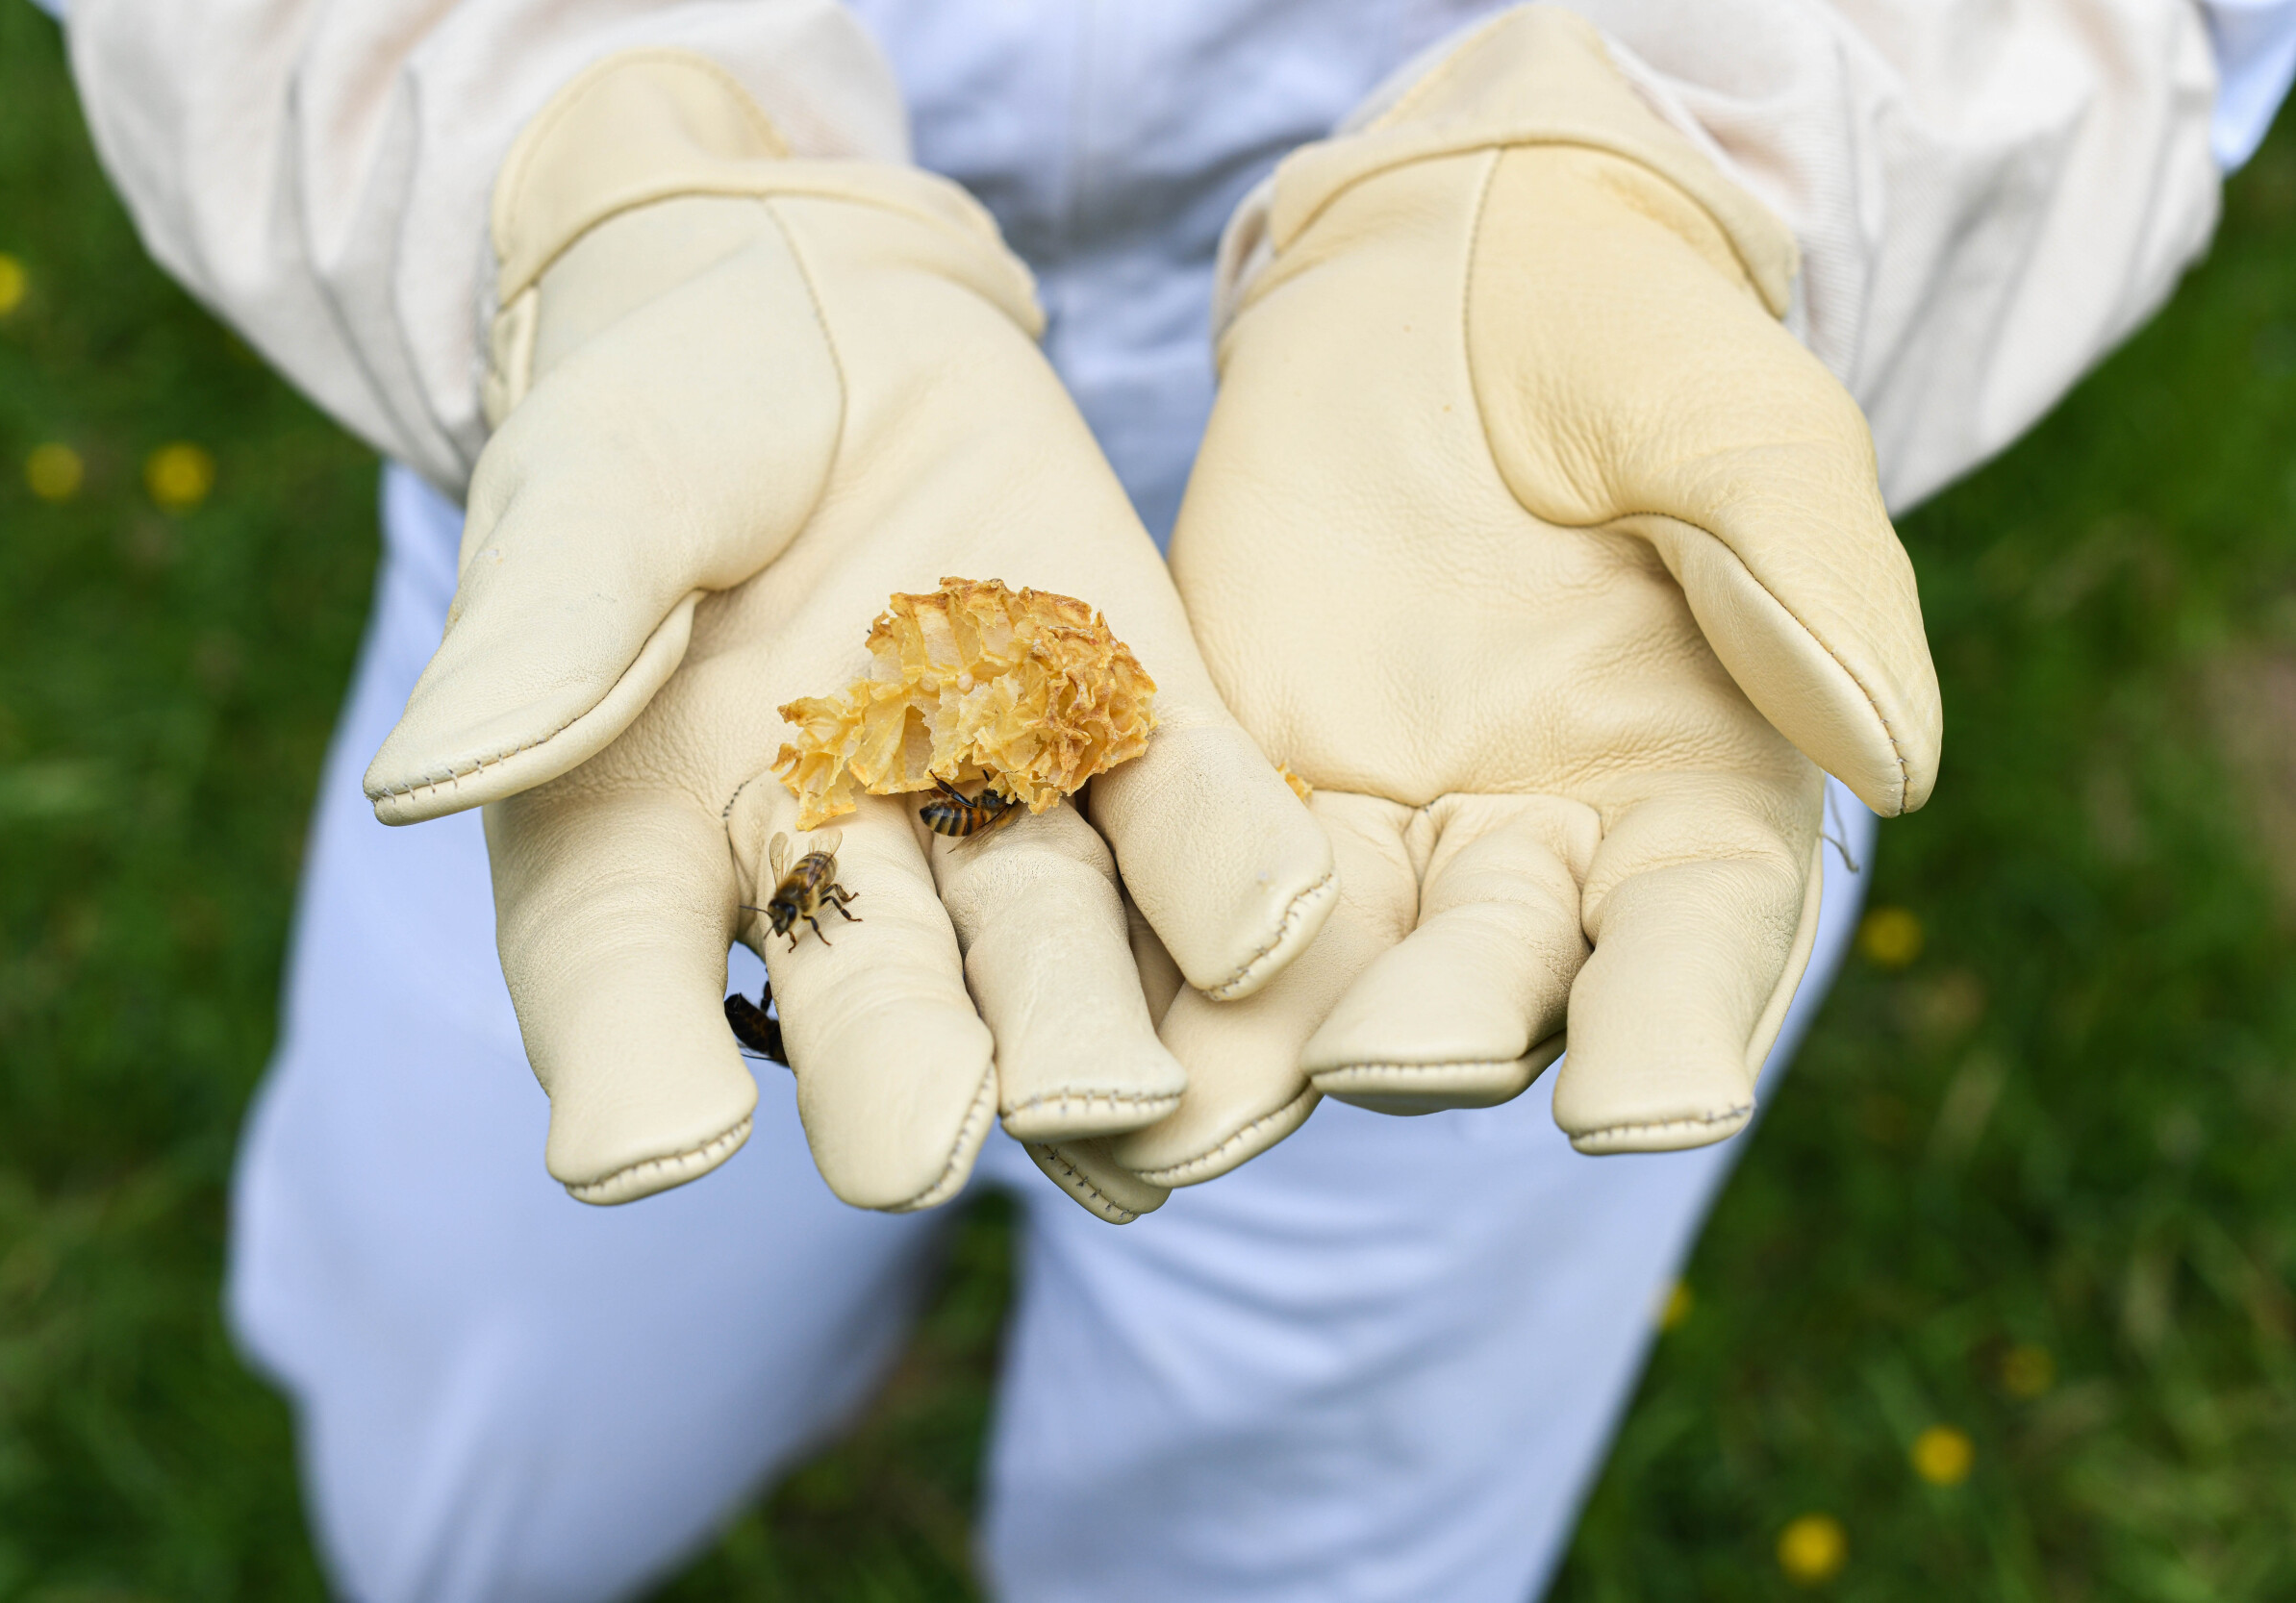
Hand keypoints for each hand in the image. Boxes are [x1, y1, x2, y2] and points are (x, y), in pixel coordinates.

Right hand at [362, 53, 1334, 1218]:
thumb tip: (431, 783)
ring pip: (1050, 944)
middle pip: (867, 1003)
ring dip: (1092, 1023)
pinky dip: (1236, 875)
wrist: (824, 313)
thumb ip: (546, 627)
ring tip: (1136, 1103)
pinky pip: (1195, 820)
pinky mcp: (1133, 732)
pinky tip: (1288, 929)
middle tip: (926, 1152)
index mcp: (645, 848)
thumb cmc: (659, 411)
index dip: (630, 1076)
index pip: (621, 993)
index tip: (658, 1143)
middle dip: (896, 1073)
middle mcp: (831, 873)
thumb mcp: (591, 488)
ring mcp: (994, 813)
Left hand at [1109, 7, 1940, 1182]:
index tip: (1641, 1110)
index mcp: (1694, 811)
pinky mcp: (1227, 792)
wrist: (1450, 287)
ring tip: (1163, 1134)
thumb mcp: (1739, 430)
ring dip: (1244, 1066)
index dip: (1677, 1031)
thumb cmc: (1632, 345)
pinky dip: (1129, 964)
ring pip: (1315, 981)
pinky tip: (1059, 1028)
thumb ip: (1807, 579)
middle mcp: (1536, 868)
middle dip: (1435, 1031)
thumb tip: (1892, 763)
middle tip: (1376, 1061)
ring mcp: (1373, 842)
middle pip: (1489, 988)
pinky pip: (1177, 897)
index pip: (1699, 952)